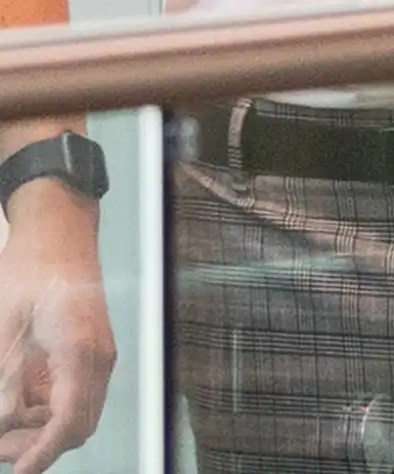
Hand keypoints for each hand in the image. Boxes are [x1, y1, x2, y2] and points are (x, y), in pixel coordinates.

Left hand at [0, 180, 115, 473]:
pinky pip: (70, 396)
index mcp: (80, 350)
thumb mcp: (6, 327)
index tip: (18, 473)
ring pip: (74, 415)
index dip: (40, 456)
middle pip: (77, 426)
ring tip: (2, 426)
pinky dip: (43, 411)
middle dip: (36, 446)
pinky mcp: (89, 350)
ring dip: (39, 430)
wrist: (58, 230)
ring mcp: (96, 354)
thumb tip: (5, 424)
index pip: (67, 423)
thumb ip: (8, 380)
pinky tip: (14, 403)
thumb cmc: (33, 268)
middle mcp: (97, 357)